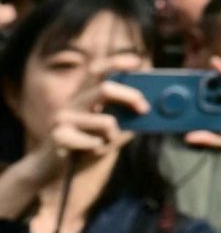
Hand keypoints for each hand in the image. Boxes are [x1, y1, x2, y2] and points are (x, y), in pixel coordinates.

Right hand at [0, 56, 148, 220]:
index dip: (116, 62)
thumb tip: (150, 108)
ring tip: (107, 143)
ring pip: (106, 122)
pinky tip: (92, 150)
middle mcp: (73, 101)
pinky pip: (94, 142)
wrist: (60, 170)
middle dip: (130, 97)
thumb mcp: (114, 126)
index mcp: (86, 94)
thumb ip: (127, 115)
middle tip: (144, 109)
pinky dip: (100, 149)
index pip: (97, 70)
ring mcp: (63, 118)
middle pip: (105, 89)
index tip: (137, 61)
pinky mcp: (59, 136)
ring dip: (115, 136)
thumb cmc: (92, 144)